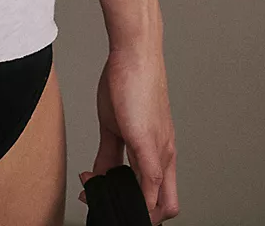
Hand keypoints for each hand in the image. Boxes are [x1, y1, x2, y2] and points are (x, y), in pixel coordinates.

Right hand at [77, 43, 178, 222]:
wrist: (135, 53)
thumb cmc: (129, 80)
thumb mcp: (115, 123)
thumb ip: (109, 154)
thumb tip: (99, 175)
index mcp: (159, 151)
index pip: (159, 197)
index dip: (138, 208)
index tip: (111, 202)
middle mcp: (165, 155)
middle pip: (166, 208)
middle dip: (140, 216)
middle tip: (111, 206)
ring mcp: (161, 151)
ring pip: (161, 203)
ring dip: (132, 207)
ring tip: (98, 191)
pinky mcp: (148, 143)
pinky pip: (150, 185)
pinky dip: (132, 196)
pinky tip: (103, 186)